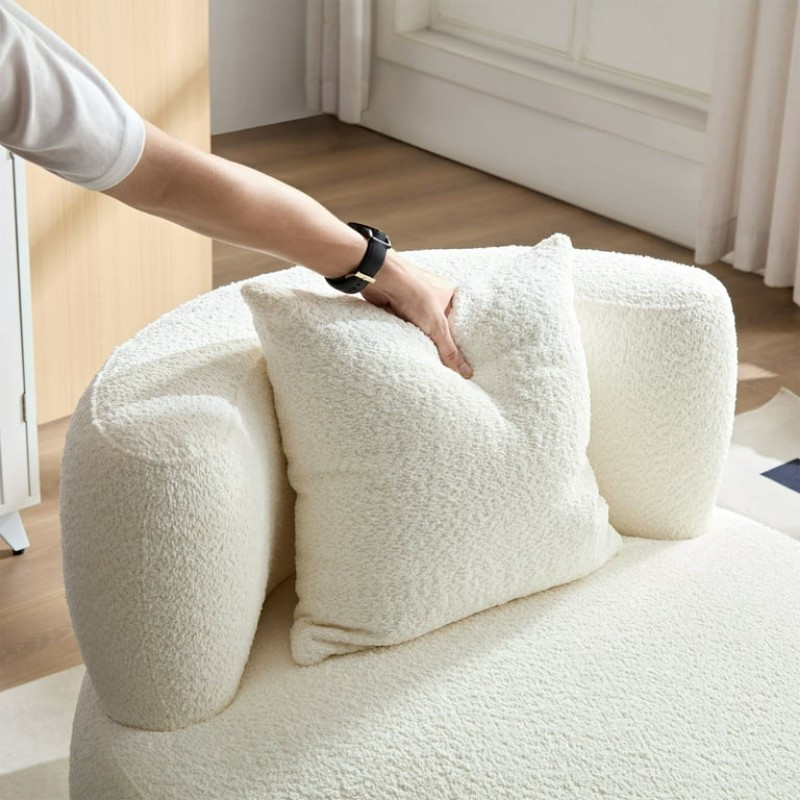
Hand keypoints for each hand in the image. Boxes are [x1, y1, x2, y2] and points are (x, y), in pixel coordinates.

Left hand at [361, 251, 472, 378]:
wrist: (382, 279)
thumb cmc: (413, 291)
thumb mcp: (437, 325)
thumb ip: (450, 349)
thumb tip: (466, 371)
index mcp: (450, 294)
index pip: (461, 321)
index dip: (462, 338)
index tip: (465, 358)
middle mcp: (434, 296)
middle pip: (442, 326)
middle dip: (441, 341)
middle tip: (447, 363)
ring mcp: (416, 301)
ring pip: (424, 327)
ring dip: (423, 338)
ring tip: (430, 358)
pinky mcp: (400, 307)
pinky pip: (408, 326)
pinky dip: (409, 335)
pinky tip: (412, 346)